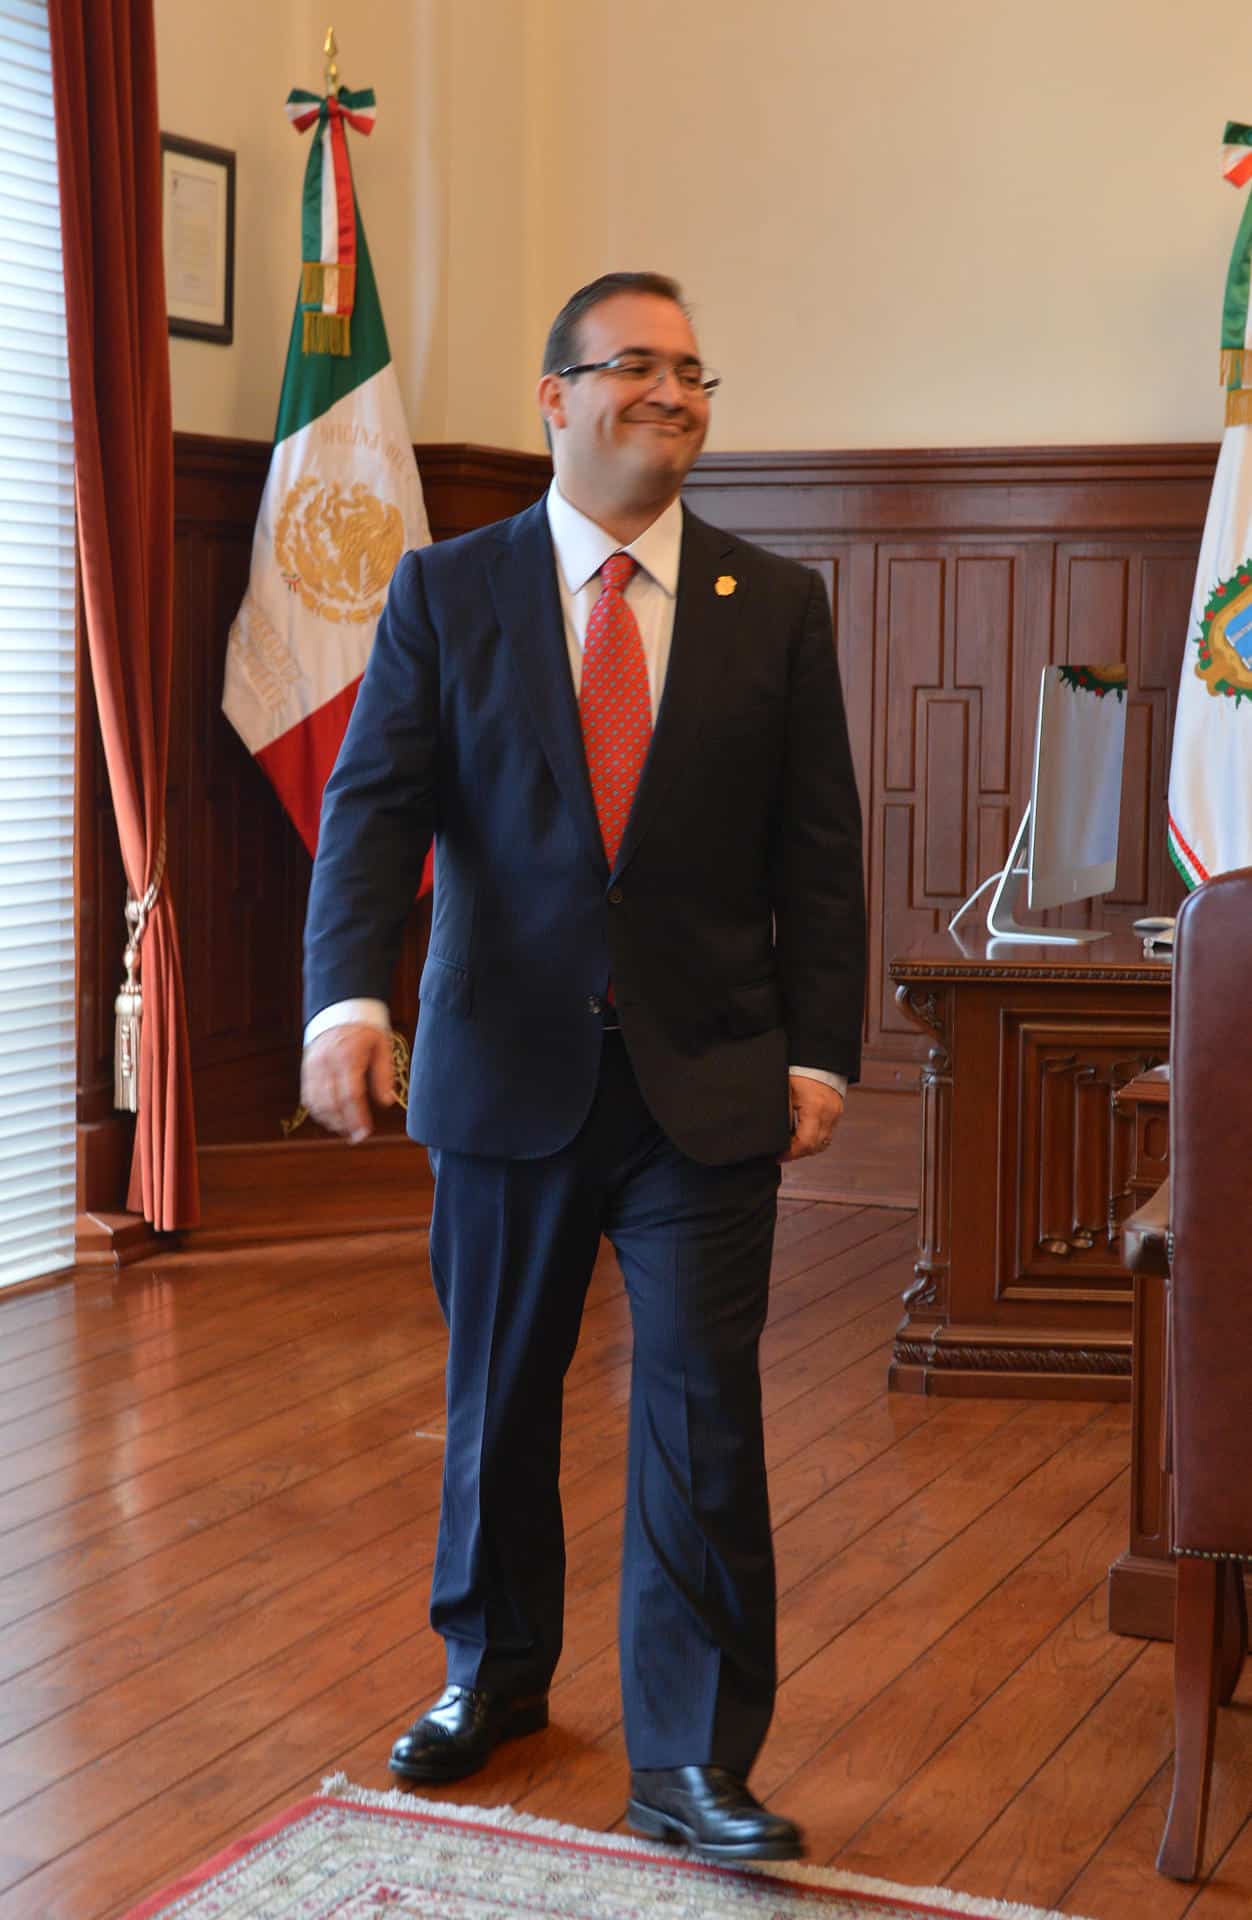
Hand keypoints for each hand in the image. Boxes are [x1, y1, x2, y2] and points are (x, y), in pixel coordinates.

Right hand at [301, 1024, 395, 1143]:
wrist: (340, 1006)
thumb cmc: (365, 1028)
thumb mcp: (382, 1046)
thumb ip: (383, 1075)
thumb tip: (386, 1102)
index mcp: (347, 1057)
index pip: (350, 1095)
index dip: (357, 1117)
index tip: (366, 1132)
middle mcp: (326, 1063)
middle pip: (331, 1103)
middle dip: (344, 1124)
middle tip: (357, 1137)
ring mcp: (313, 1066)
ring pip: (316, 1102)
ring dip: (330, 1121)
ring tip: (345, 1130)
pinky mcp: (306, 1068)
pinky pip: (308, 1096)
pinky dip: (317, 1111)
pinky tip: (330, 1118)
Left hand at [780, 1074, 844, 1162]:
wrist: (818, 1056)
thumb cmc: (800, 1070)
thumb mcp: (785, 1090)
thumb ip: (782, 1113)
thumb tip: (775, 1132)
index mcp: (815, 1108)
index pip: (805, 1142)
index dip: (791, 1153)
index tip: (779, 1156)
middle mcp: (829, 1114)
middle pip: (816, 1147)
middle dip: (798, 1153)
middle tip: (782, 1154)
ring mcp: (835, 1113)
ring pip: (823, 1142)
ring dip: (808, 1148)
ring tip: (792, 1146)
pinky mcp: (837, 1111)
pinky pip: (828, 1133)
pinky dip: (816, 1138)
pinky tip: (803, 1136)